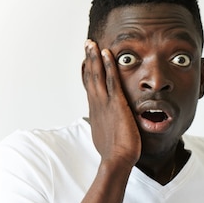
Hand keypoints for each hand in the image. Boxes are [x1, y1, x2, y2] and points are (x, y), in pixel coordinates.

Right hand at [82, 40, 140, 167]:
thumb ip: (106, 128)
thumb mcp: (106, 137)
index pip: (90, 87)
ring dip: (94, 57)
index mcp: (96, 111)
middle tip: (86, 44)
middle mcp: (97, 105)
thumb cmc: (115, 153)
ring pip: (97, 75)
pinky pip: (112, 80)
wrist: (117, 159)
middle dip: (88, 59)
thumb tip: (106, 128)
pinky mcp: (116, 104)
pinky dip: (109, 66)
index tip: (86, 61)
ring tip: (92, 43)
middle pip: (90, 77)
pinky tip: (107, 53)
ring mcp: (105, 103)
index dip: (88, 73)